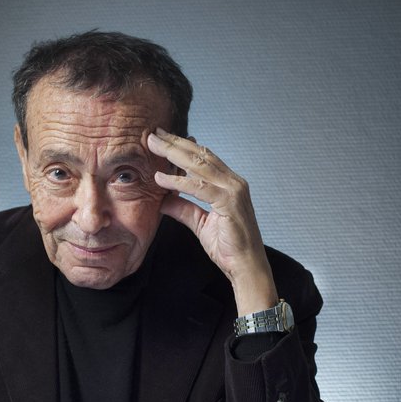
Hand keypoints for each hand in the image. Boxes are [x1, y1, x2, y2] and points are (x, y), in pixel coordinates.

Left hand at [147, 128, 277, 313]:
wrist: (246, 267)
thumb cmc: (229, 247)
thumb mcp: (200, 224)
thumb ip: (183, 209)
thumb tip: (163, 200)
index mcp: (228, 184)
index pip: (203, 158)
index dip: (182, 147)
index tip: (162, 139)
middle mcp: (233, 182)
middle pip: (200, 155)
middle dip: (175, 143)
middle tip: (153, 134)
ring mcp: (234, 190)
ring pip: (200, 165)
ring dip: (174, 154)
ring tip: (153, 146)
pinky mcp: (230, 203)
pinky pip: (199, 187)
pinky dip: (178, 182)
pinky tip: (161, 178)